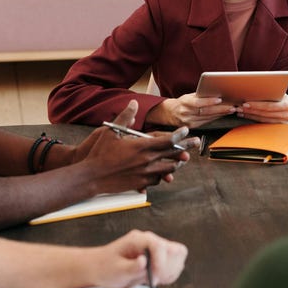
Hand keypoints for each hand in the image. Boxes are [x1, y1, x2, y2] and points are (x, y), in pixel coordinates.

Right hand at [72, 124, 198, 192]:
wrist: (91, 176)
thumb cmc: (100, 152)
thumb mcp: (111, 131)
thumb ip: (125, 117)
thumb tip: (133, 103)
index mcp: (142, 146)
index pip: (167, 140)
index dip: (179, 135)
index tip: (186, 131)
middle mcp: (146, 161)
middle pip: (172, 155)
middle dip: (186, 148)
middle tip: (196, 143)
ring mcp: (145, 174)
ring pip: (168, 169)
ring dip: (176, 163)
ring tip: (181, 160)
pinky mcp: (140, 183)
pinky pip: (157, 179)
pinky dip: (162, 175)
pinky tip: (163, 173)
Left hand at [88, 230, 187, 287]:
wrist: (100, 267)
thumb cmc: (105, 267)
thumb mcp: (115, 270)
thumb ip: (131, 267)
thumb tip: (144, 262)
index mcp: (138, 239)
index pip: (159, 245)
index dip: (160, 263)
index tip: (154, 277)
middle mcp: (149, 241)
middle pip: (174, 249)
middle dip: (167, 267)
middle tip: (154, 278)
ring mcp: (155, 248)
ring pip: (177, 256)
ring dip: (170, 271)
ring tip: (154, 279)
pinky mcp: (159, 257)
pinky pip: (175, 263)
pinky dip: (170, 273)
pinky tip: (157, 278)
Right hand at [151, 93, 236, 127]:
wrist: (170, 113)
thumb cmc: (182, 102)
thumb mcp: (188, 96)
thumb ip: (200, 95)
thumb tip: (215, 92)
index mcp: (185, 103)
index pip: (198, 103)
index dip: (209, 101)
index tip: (219, 99)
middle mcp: (186, 113)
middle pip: (206, 112)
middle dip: (220, 109)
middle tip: (231, 106)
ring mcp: (189, 122)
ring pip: (208, 118)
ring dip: (221, 114)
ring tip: (230, 110)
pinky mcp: (192, 127)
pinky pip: (206, 122)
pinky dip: (215, 118)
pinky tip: (222, 115)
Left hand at [237, 95, 287, 123]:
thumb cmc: (281, 96)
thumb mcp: (278, 91)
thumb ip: (270, 91)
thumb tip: (253, 86)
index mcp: (287, 104)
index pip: (269, 106)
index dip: (256, 105)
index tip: (245, 103)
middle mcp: (287, 115)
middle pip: (265, 114)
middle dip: (250, 110)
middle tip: (239, 108)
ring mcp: (284, 123)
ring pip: (263, 119)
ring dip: (250, 115)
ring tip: (240, 111)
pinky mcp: (279, 128)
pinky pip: (264, 124)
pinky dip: (254, 119)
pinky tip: (246, 115)